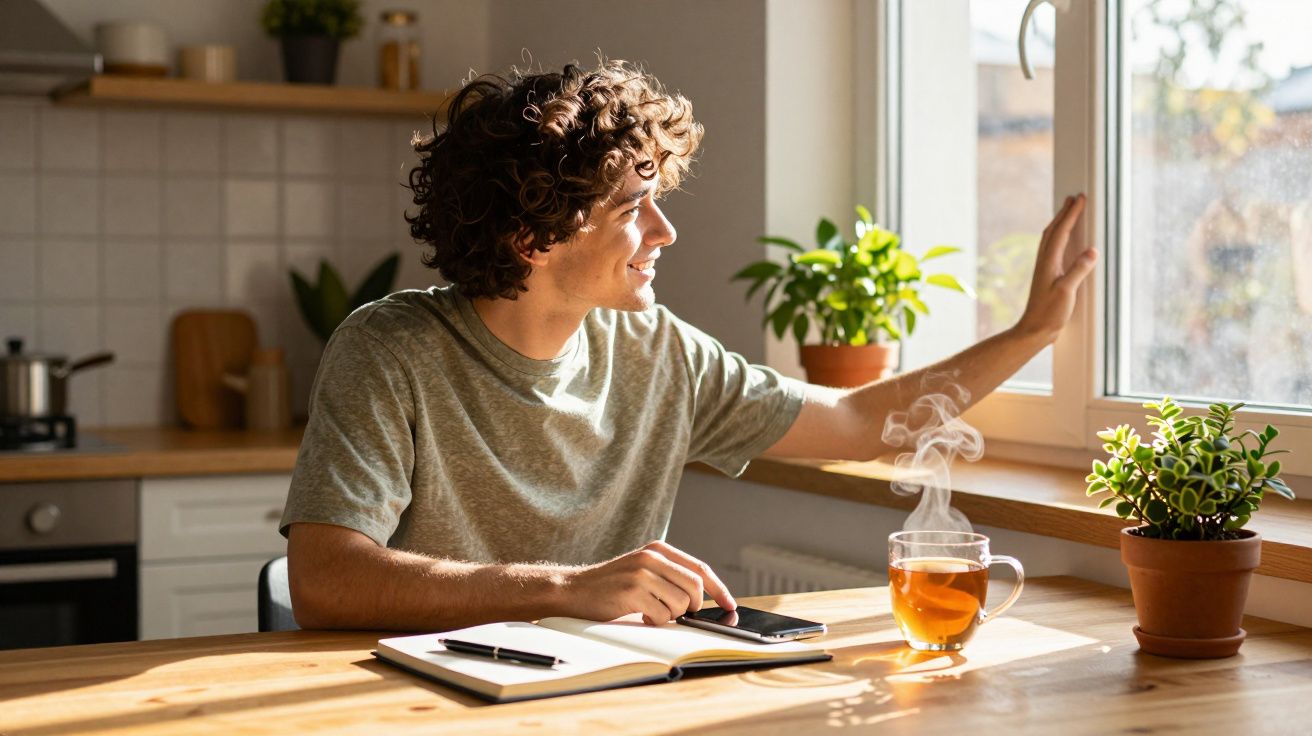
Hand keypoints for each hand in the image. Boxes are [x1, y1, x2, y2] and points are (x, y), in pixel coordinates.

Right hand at [560, 540, 735, 624]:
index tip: (730, 605)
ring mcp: (641, 574)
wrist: (573, 590)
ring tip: (651, 612)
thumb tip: (704, 599)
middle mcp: (652, 558)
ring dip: (671, 616)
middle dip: (693, 606)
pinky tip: (640, 616)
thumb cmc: (611, 585)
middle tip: (680, 613)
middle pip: (694, 586)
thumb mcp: (643, 570)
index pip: (699, 568)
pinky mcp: (632, 592)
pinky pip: (662, 616)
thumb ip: (670, 576)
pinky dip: (655, 622)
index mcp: (658, 549)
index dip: (719, 589)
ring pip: (680, 604)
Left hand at [1014, 194, 1097, 342]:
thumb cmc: (1049, 313)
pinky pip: (1052, 248)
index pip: (1061, 232)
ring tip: (1067, 211)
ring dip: (1059, 222)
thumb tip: (1092, 251)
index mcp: (1049, 262)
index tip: (1079, 199)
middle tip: (1073, 198)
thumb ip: (1078, 271)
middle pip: (1053, 230)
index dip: (1071, 214)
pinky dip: (1058, 237)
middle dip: (1064, 213)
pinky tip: (1062, 240)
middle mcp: (1044, 261)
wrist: (1034, 329)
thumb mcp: (1067, 292)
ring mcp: (1044, 267)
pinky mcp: (1047, 275)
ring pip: (1051, 238)